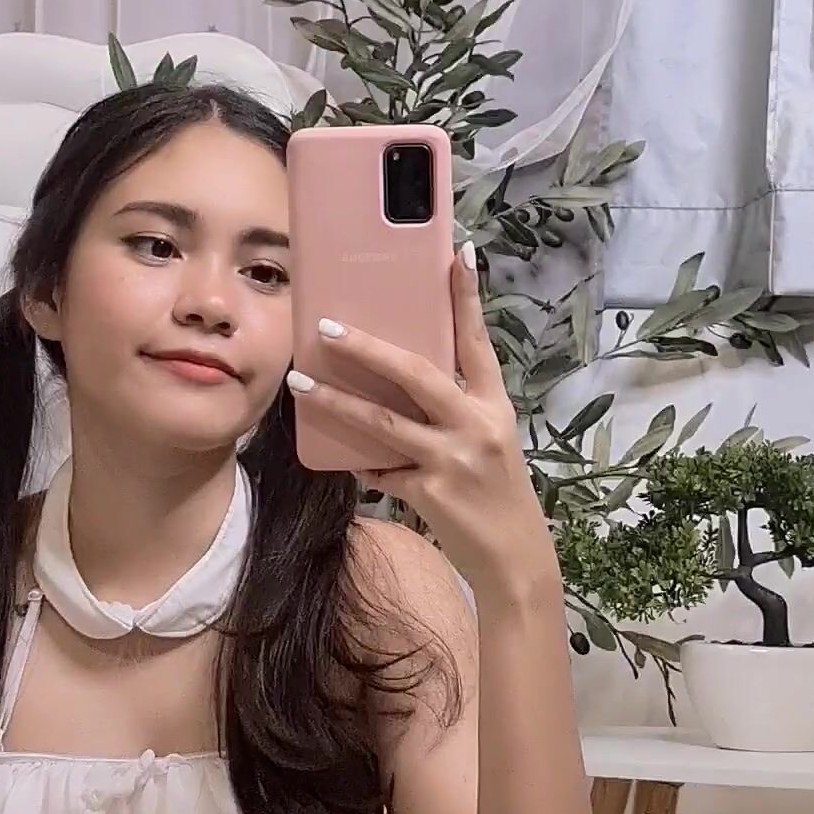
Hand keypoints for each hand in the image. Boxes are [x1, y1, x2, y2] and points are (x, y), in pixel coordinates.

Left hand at [285, 245, 558, 600]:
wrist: (514, 559)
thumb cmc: (496, 494)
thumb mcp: (488, 441)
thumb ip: (452, 411)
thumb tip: (397, 381)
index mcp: (493, 406)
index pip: (478, 342)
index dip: (467, 298)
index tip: (459, 253)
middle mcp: (477, 426)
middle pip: (417, 374)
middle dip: (369, 348)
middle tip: (328, 327)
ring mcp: (452, 459)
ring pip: (383, 421)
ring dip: (336, 401)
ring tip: (300, 383)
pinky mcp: (430, 491)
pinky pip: (379, 469)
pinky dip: (361, 462)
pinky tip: (343, 458)